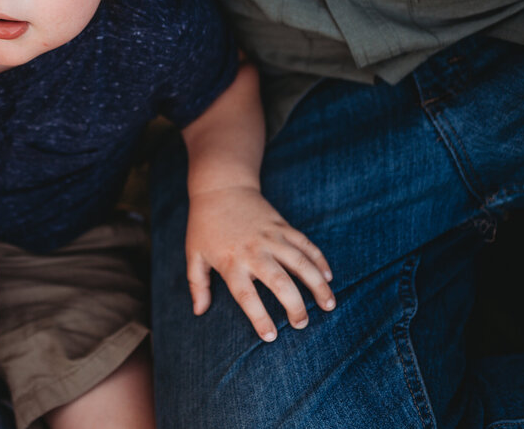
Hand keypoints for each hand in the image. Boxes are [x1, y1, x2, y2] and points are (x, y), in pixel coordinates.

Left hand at [186, 186, 334, 341]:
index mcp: (231, 262)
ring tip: (328, 305)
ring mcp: (272, 237)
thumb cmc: (204, 225)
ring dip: (317, 285)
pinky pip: (306, 245)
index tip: (271, 337)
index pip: (247, 296)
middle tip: (302, 324)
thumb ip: (197, 284)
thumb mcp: (194, 254)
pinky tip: (328, 277)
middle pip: (280, 283)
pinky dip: (319, 260)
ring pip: (301, 263)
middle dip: (295, 306)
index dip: (259, 317)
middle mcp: (254, 251)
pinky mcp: (283, 226)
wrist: (221, 188)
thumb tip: (199, 311)